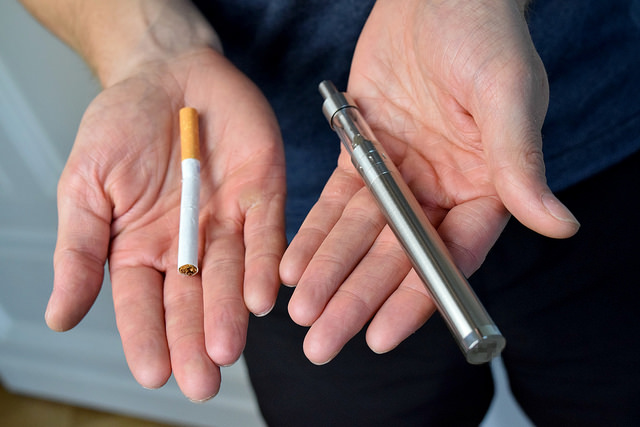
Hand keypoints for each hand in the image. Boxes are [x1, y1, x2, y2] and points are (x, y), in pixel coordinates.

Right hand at [46, 48, 285, 400]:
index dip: (147, 338)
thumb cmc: (122, 126)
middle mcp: (188, 244)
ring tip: (226, 347)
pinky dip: (264, 263)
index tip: (153, 375)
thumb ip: (80, 250)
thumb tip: (60, 315)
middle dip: (195, 340)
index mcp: (141, 248)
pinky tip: (262, 296)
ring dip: (230, 312)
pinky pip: (266, 233)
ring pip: (231, 275)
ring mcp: (227, 222)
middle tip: (202, 380)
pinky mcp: (261, 195)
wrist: (166, 73)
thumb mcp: (86, 186)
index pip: (142, 304)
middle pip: (192, 301)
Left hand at [281, 0, 578, 363]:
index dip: (414, 299)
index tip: (382, 336)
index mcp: (484, 189)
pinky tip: (292, 266)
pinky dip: (313, 234)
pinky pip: (334, 203)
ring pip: (358, 238)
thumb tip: (558, 224)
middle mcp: (438, 192)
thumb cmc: (484, 34)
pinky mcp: (361, 156)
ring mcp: (398, 177)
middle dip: (357, 300)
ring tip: (301, 312)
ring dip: (328, 276)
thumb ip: (520, 162)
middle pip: (393, 259)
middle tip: (324, 342)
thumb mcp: (508, 94)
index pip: (447, 258)